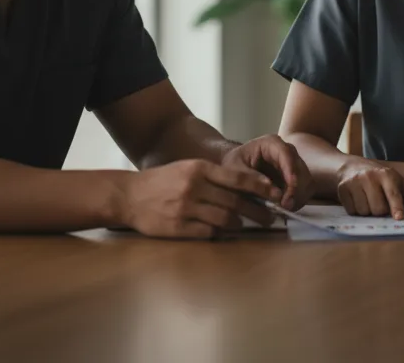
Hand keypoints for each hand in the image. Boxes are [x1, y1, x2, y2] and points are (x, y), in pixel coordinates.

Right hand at [120, 159, 281, 238]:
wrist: (129, 195)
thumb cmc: (163, 181)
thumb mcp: (188, 169)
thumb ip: (213, 177)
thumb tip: (245, 188)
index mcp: (199, 169)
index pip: (238, 178)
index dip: (260, 187)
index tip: (275, 193)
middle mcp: (194, 187)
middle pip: (235, 202)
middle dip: (257, 211)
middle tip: (270, 217)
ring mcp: (186, 208)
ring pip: (224, 220)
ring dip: (239, 225)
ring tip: (245, 226)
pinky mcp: (178, 228)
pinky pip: (207, 233)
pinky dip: (218, 234)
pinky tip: (222, 233)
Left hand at [222, 134, 313, 209]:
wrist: (233, 170)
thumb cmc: (231, 166)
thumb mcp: (234, 171)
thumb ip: (251, 179)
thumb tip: (274, 191)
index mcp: (271, 143)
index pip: (286, 153)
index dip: (291, 170)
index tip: (291, 186)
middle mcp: (286, 151)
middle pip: (300, 168)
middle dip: (295, 188)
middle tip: (285, 205)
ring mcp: (293, 164)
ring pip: (306, 180)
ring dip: (298, 196)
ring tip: (284, 208)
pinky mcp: (295, 178)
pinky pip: (305, 189)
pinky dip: (298, 199)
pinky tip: (286, 206)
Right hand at [336, 158, 403, 218]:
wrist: (352, 167)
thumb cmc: (379, 177)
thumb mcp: (397, 182)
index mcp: (386, 174)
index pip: (393, 193)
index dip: (396, 206)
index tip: (399, 217)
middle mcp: (369, 177)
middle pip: (378, 208)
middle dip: (381, 212)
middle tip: (380, 204)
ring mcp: (354, 182)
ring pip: (364, 211)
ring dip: (368, 212)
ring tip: (368, 201)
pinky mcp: (342, 188)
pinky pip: (352, 211)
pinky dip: (356, 210)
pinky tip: (358, 200)